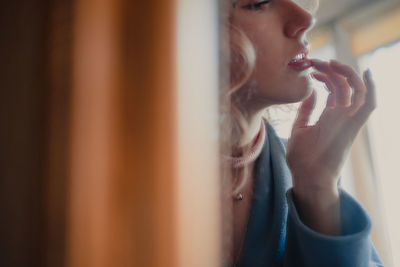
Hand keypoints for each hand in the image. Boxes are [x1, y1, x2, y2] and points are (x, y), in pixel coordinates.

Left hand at [286, 60, 375, 233]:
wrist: (307, 178)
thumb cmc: (302, 158)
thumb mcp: (300, 129)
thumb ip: (306, 110)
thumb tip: (310, 92)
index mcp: (329, 116)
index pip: (333, 89)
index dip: (324, 75)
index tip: (309, 68)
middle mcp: (341, 116)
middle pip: (343, 85)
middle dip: (330, 69)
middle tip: (314, 60)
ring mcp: (348, 120)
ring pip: (355, 90)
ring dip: (345, 73)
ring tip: (329, 63)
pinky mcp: (353, 126)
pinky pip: (368, 105)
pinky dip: (371, 89)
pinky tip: (366, 73)